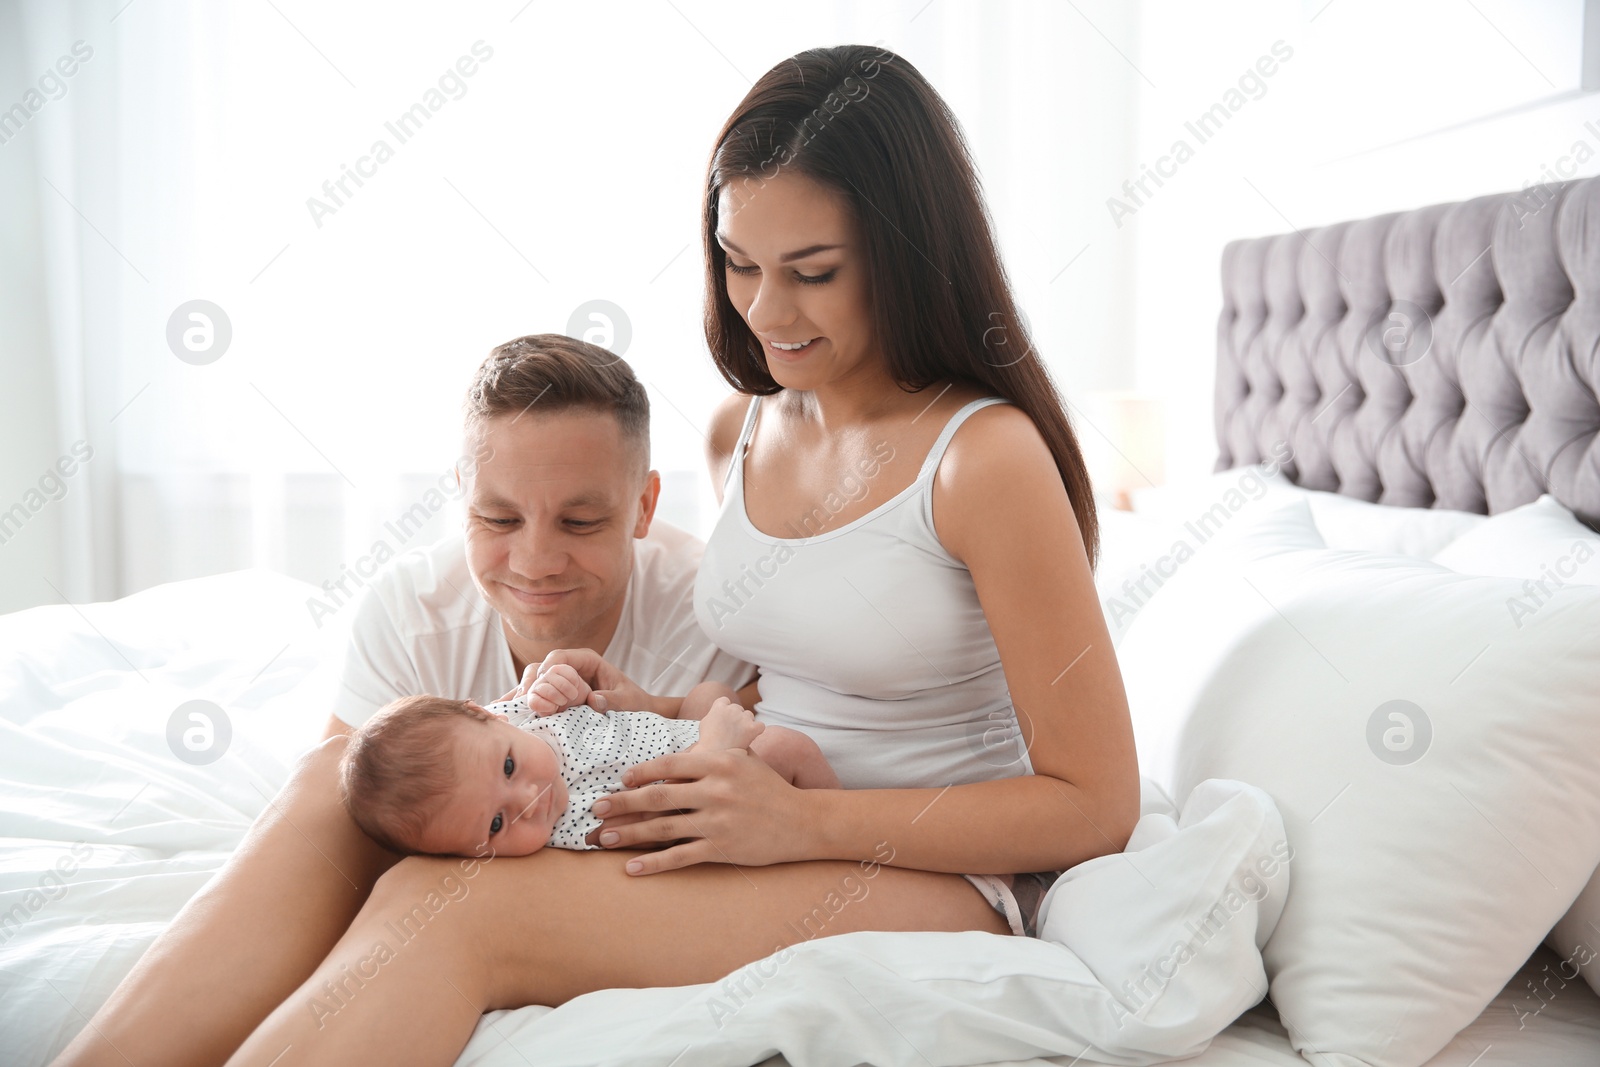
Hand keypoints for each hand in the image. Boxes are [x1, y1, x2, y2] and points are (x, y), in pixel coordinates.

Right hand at [531, 648, 656, 713]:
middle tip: (525, 700)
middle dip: (531, 682)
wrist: (636, 710)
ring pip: (534, 681)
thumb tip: (592, 699)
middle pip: (541, 667)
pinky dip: (526, 702)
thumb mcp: (627, 700)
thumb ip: (612, 699)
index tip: (541, 687)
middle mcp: (571, 669)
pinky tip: (515, 711)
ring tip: (519, 709)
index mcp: (587, 660)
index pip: (559, 657)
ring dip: (526, 693)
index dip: (547, 670)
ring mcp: (562, 683)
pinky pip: (537, 696)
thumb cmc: (633, 701)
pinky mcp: (558, 697)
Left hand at [589, 749, 816, 873]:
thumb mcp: (744, 759)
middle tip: (597, 808)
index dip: (641, 772)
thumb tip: (682, 746)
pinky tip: (633, 868)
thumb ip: (713, 751)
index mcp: (720, 763)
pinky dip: (654, 863)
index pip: (670, 764)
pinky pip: (680, 857)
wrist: (803, 821)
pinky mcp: (722, 848)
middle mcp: (716, 790)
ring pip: (663, 828)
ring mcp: (718, 821)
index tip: (621, 780)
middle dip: (623, 803)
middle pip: (658, 796)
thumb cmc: (769, 788)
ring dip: (630, 834)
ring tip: (604, 838)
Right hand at [695, 698, 763, 749]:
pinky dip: (757, 731)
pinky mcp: (752, 728)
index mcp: (719, 706)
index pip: (725, 701)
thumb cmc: (708, 742)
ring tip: (739, 737)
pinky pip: (760, 726)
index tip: (725, 719)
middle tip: (732, 731)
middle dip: (736, 718)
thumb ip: (714, 714)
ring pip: (749, 716)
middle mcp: (732, 709)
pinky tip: (750, 738)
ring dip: (746, 723)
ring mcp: (743, 718)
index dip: (725, 710)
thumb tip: (720, 712)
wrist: (715, 756)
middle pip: (738, 709)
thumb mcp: (705, 723)